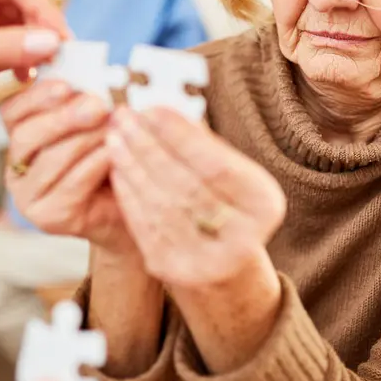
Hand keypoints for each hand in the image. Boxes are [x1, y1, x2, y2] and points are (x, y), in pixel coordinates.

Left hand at [0, 0, 67, 140]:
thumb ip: (2, 47)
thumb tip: (51, 43)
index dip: (43, 8)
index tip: (62, 37)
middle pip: (23, 6)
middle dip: (44, 29)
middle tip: (64, 56)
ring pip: (22, 32)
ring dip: (38, 49)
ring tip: (50, 70)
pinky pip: (13, 56)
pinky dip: (27, 65)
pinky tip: (29, 79)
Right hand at [2, 82, 135, 258]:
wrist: (135, 202)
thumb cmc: (114, 155)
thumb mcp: (97, 121)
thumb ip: (87, 101)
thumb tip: (93, 78)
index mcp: (21, 136)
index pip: (12, 112)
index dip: (35, 96)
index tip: (66, 85)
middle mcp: (16, 166)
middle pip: (25, 136)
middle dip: (62, 117)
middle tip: (97, 105)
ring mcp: (27, 196)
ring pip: (48, 160)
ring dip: (84, 139)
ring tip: (113, 125)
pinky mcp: (48, 218)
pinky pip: (70, 185)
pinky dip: (94, 164)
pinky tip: (113, 152)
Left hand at [106, 107, 285, 289]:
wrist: (223, 265)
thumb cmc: (224, 203)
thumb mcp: (229, 175)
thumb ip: (201, 144)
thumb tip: (159, 110)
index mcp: (264, 205)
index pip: (217, 166)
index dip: (180, 137)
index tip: (150, 109)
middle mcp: (243, 239)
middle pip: (185, 184)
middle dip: (149, 146)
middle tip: (123, 117)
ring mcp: (206, 261)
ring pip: (160, 205)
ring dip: (132, 166)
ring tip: (115, 137)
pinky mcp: (173, 270)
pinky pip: (144, 224)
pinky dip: (128, 192)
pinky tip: (117, 167)